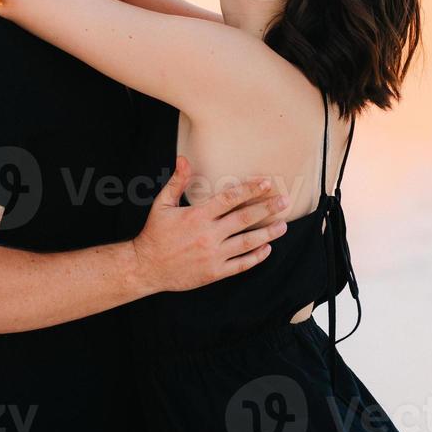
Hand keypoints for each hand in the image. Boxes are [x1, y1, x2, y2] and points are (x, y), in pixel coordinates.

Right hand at [129, 158, 288, 293]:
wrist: (147, 267)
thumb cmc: (155, 234)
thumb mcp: (162, 204)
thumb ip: (177, 182)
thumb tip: (184, 159)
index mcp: (197, 216)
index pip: (229, 199)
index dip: (250, 189)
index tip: (266, 183)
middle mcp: (208, 235)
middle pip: (244, 219)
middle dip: (267, 209)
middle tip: (284, 202)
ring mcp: (213, 255)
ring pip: (247, 242)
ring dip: (268, 233)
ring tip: (283, 226)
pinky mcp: (214, 272)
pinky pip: (241, 264)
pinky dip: (256, 257)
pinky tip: (267, 248)